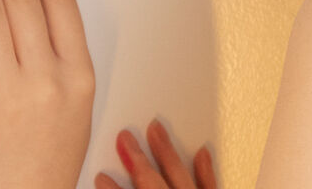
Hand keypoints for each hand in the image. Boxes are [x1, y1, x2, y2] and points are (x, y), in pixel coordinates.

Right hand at [96, 119, 215, 188]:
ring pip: (180, 175)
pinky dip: (206, 170)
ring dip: (166, 152)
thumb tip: (111, 184)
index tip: (101, 176)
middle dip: (137, 158)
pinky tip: (201, 151)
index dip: (112, 188)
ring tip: (155, 128)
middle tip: (125, 137)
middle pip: (152, 182)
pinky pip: (211, 186)